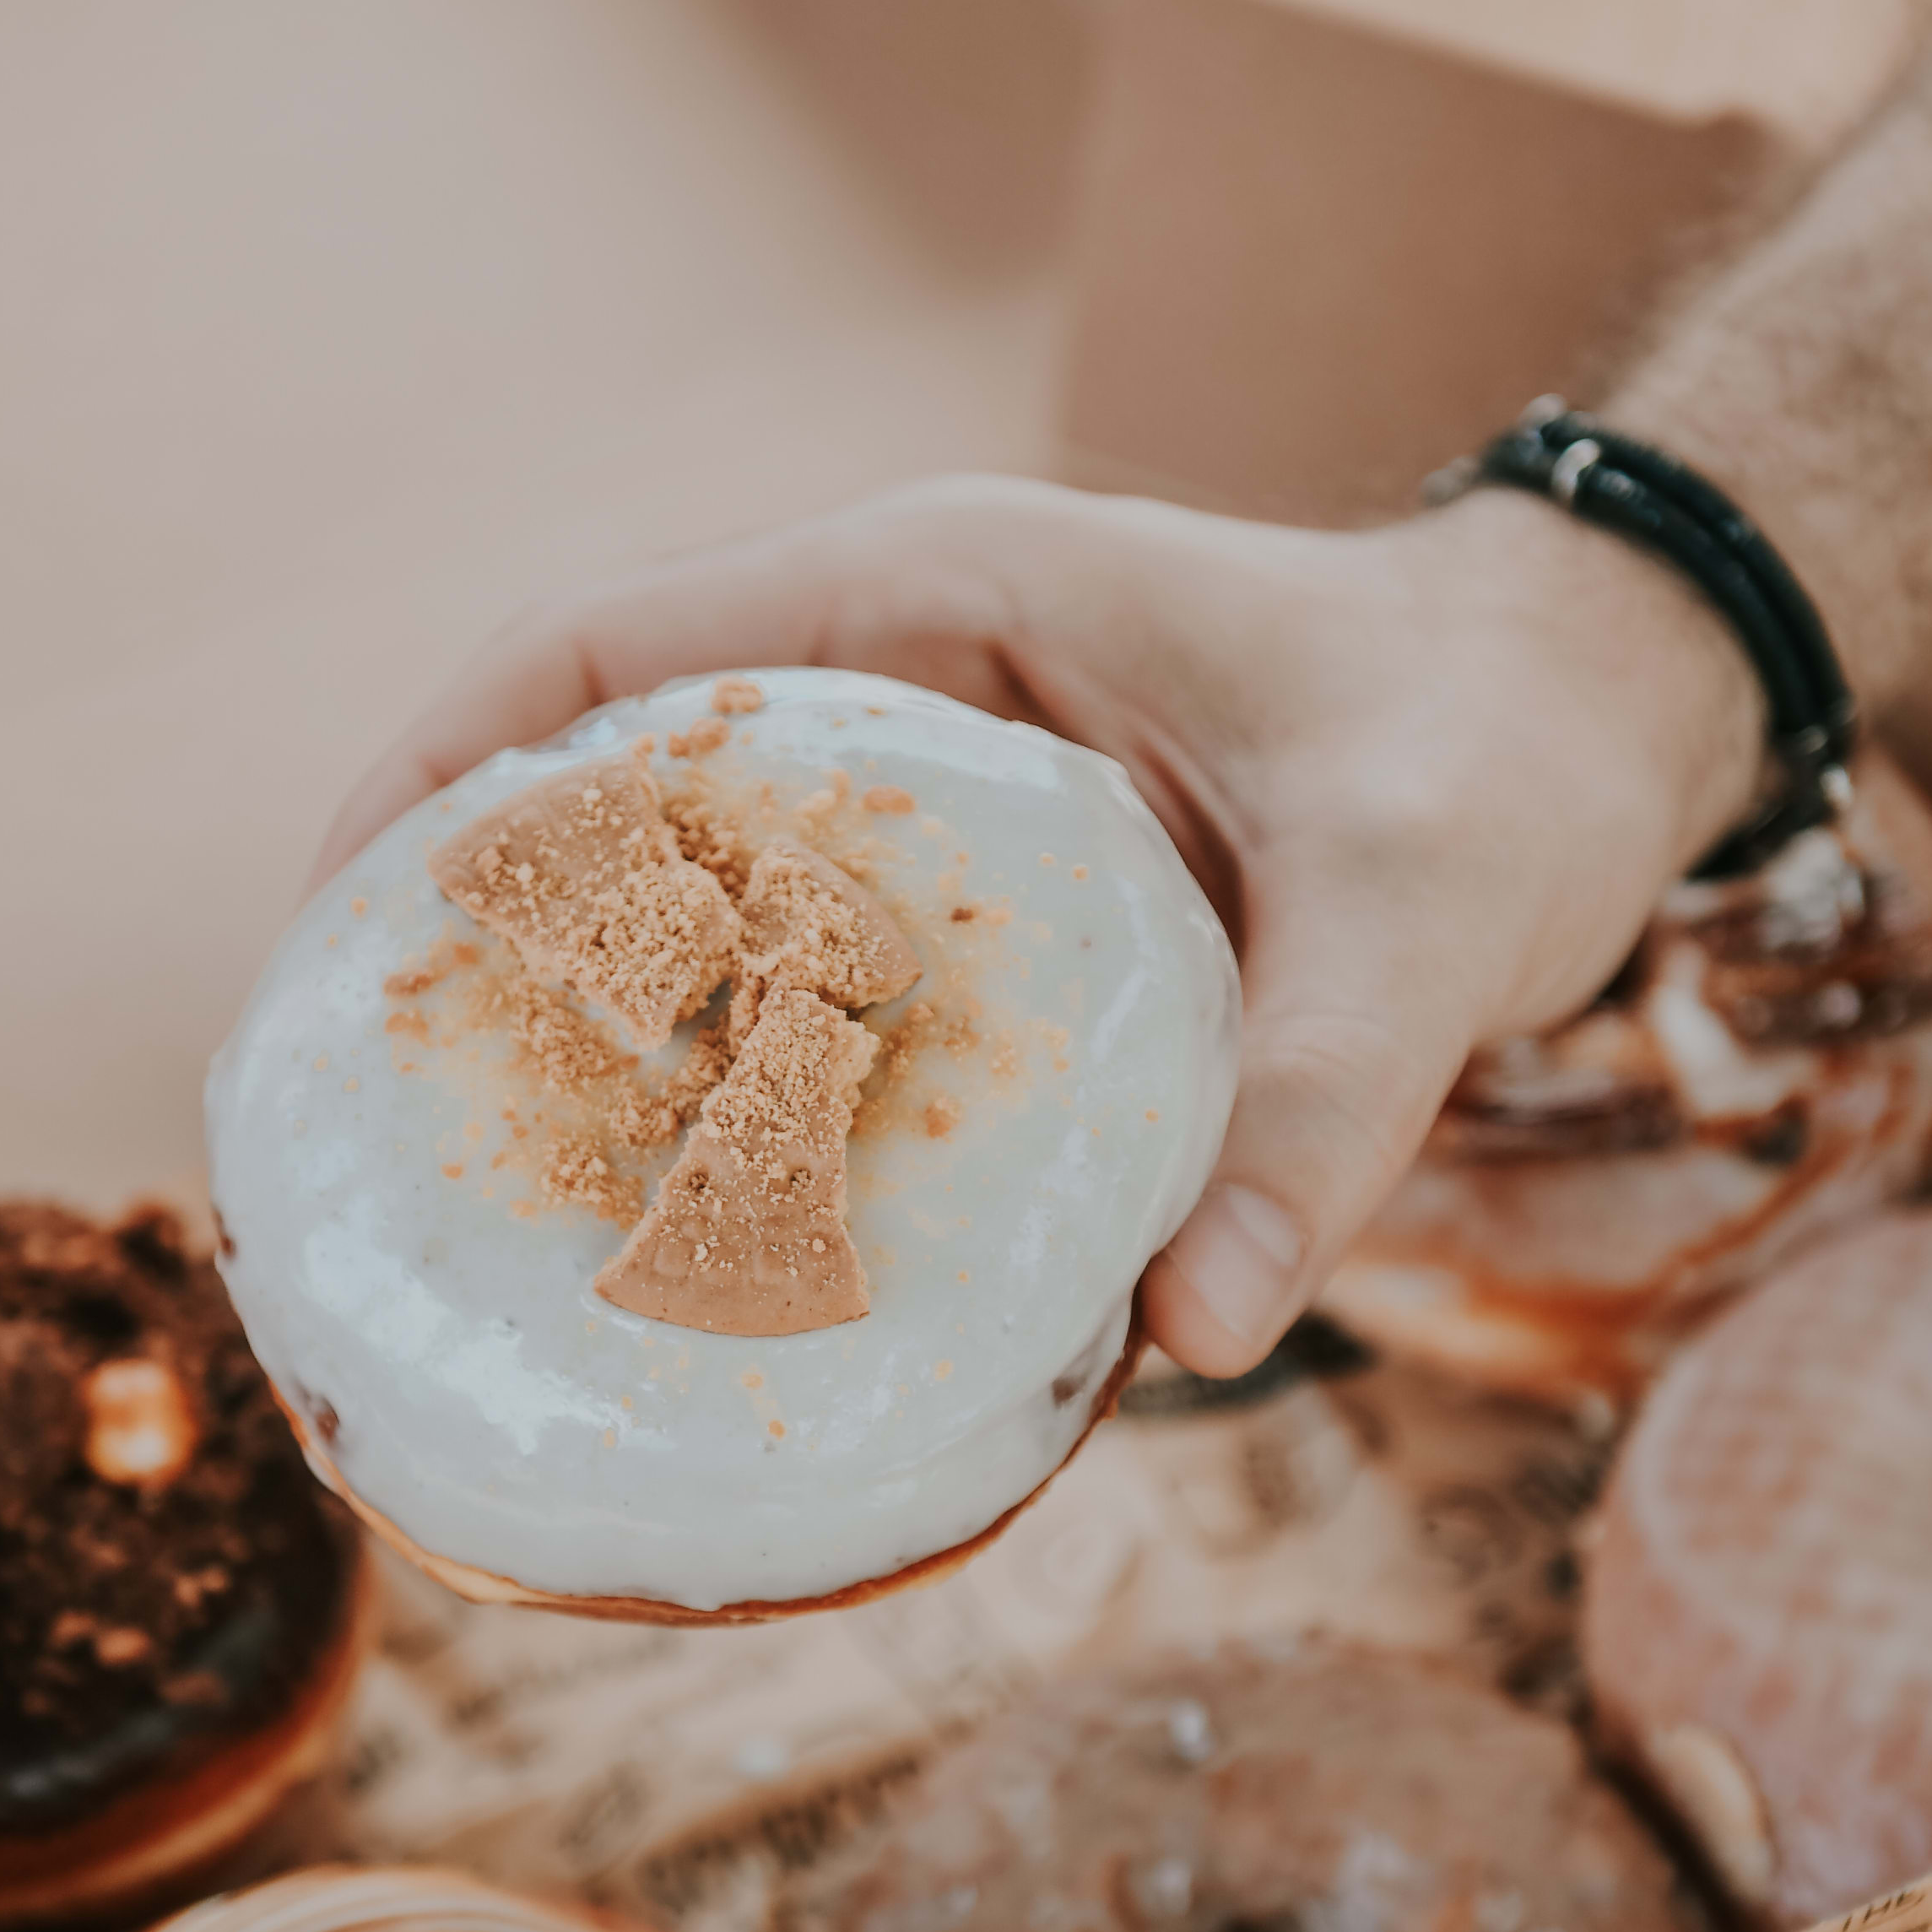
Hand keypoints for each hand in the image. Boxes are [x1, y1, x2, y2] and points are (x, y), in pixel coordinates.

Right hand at [320, 475, 1760, 1376]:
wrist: (1602, 718)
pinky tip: (703, 1233)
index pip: (604, 648)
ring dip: (588, 1021)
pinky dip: (732, 1081)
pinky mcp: (993, 901)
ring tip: (486, 1202)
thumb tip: (1202, 1335)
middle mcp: (910, 681)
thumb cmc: (1507, 752)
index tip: (329, 932)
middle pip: (603, 780)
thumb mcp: (1424, 905)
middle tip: (364, 1121)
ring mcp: (942, 792)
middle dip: (473, 928)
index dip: (434, 775)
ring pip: (694, 891)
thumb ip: (1323, 1107)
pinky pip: (807, 979)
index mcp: (940, 595)